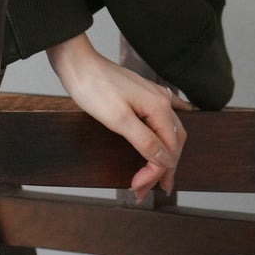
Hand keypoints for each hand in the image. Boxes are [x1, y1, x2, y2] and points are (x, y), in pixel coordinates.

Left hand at [45, 32, 193, 194]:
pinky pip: (167, 114)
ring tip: (157, 175)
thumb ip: (144, 141)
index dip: (155, 173)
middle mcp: (162, 102)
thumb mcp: (118, 119)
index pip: (166, 151)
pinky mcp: (143, 94)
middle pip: (172, 143)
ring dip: (164, 155)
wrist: (77, 63)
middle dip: (161, 170)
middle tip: (144, 191)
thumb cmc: (93, 88)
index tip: (137, 189)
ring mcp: (154, 96)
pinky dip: (171, 128)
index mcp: (159, 108)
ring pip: (169, 132)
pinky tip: (177, 130)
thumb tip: (165, 161)